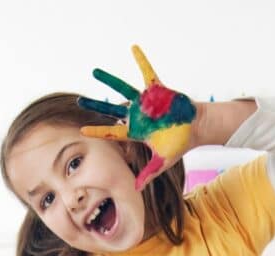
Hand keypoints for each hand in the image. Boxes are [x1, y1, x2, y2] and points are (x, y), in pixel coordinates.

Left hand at [78, 44, 196, 190]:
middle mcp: (137, 115)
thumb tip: (136, 188)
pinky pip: (147, 72)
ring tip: (93, 72)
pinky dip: (141, 60)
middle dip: (95, 105)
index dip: (98, 130)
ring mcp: (145, 102)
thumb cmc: (178, 145)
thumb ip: (148, 173)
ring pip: (122, 89)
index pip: (112, 132)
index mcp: (136, 131)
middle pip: (111, 109)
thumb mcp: (162, 162)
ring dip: (108, 81)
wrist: (195, 128)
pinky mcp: (157, 90)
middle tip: (79, 100)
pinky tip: (133, 48)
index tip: (83, 130)